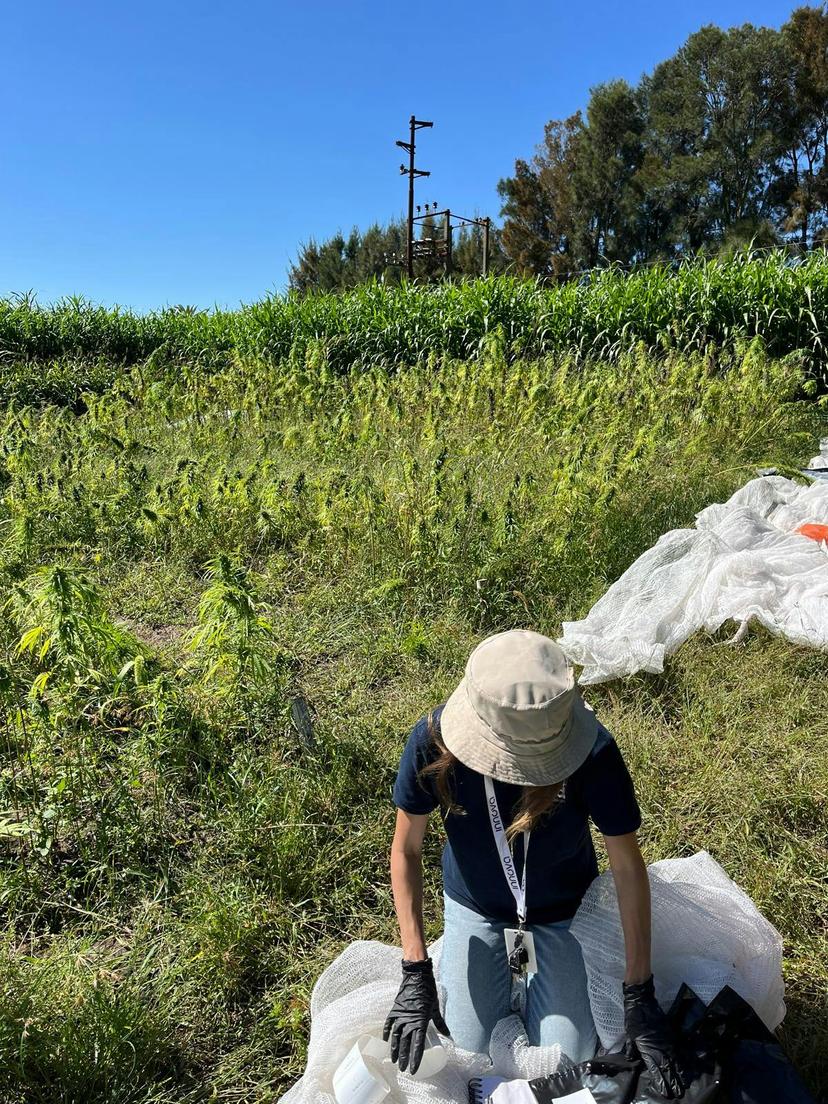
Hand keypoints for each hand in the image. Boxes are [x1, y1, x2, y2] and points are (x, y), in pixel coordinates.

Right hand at [382, 957, 449, 1074]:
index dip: (415, 1058)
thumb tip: (448, 1035)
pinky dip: (387, 1032)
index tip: (413, 1069)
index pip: (417, 1045)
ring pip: (396, 1036)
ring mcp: (400, 1015)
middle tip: (402, 1069)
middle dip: (404, 1058)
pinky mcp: (395, 1009)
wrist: (416, 976)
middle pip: (405, 1043)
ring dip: (394, 1049)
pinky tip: (386, 1040)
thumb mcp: (435, 1008)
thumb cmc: (428, 991)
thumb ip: (440, 1023)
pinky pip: (389, 1023)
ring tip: (393, 1060)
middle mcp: (409, 1021)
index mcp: (420, 1021)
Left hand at [622, 975, 684, 1098]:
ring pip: (675, 1060)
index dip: (660, 1081)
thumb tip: (630, 1059)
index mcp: (646, 1048)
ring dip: (680, 1073)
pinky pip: (678, 1050)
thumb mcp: (629, 1034)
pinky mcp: (671, 1034)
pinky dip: (683, 1060)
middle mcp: (658, 1047)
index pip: (655, 1069)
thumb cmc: (634, 1018)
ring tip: (685, 1084)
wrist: (642, 1000)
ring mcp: (666, 1041)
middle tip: (678, 1092)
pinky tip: (688, 1067)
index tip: (665, 1091)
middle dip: (673, 1081)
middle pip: (667, 1068)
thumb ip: (631, 1047)